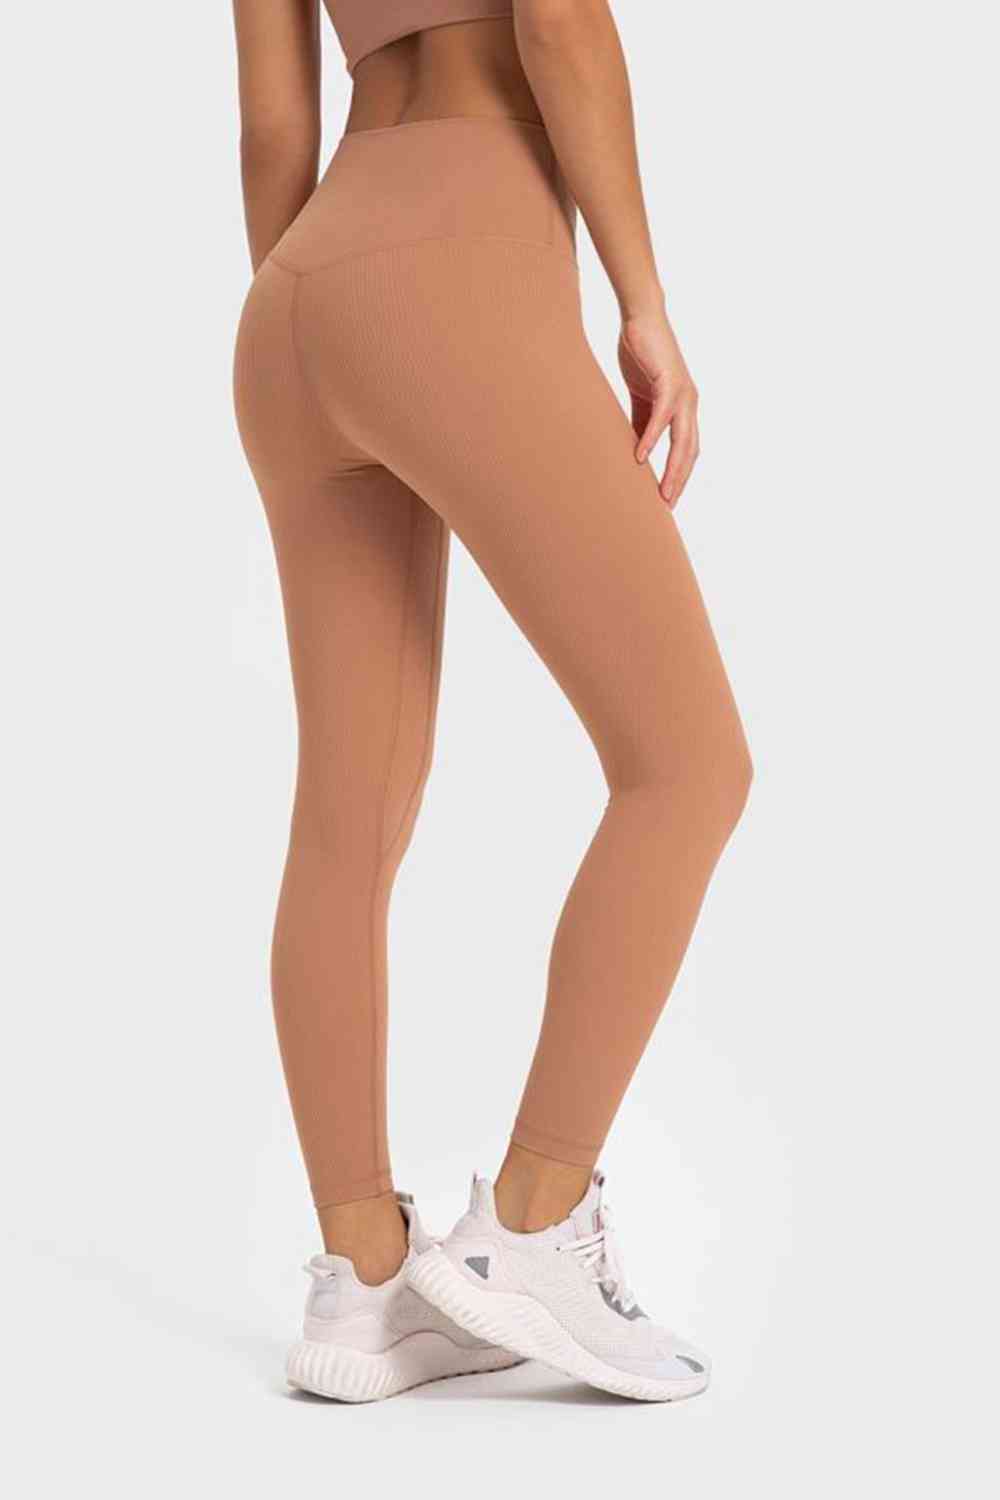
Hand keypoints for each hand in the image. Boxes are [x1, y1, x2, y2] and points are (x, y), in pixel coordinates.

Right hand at [618, 312, 699, 507]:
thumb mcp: (641, 395)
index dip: (680, 475)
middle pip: (689, 452)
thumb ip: (642, 420)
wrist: (641, 317)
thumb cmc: (641, 354)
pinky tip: (641, 457)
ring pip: (682, 440)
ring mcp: (683, 394)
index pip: (686, 450)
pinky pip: (661, 417)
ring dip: (673, 468)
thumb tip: (637, 448)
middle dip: (680, 481)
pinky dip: (652, 438)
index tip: (669, 499)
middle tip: (668, 506)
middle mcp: (689, 404)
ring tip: (662, 492)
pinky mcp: (669, 382)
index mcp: (684, 408)